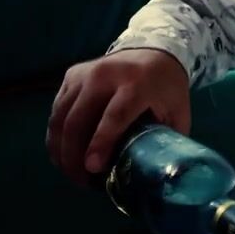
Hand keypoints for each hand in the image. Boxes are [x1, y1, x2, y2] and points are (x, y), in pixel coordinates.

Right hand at [47, 48, 191, 185]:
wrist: (154, 52)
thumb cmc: (167, 90)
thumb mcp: (177, 114)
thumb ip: (166, 142)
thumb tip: (152, 178)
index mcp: (136, 84)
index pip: (114, 116)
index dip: (101, 143)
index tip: (92, 168)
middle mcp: (105, 75)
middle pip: (78, 119)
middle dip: (73, 155)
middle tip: (80, 181)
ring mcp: (84, 74)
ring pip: (61, 117)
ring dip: (60, 149)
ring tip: (70, 173)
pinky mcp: (71, 76)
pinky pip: (57, 110)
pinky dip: (56, 136)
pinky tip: (63, 154)